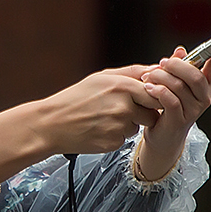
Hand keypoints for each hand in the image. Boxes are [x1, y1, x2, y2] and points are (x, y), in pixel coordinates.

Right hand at [0, 67, 161, 184]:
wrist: (53, 123)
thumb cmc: (77, 97)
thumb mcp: (102, 77)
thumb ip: (132, 73)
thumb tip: (157, 69)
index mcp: (122, 86)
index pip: (157, 92)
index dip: (154, 96)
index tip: (145, 96)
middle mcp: (123, 106)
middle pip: (153, 112)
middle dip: (145, 111)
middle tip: (125, 108)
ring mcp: (119, 126)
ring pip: (139, 126)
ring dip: (129, 123)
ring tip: (105, 117)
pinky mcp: (114, 142)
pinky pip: (126, 138)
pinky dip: (117, 134)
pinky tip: (100, 128)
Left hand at [133, 42, 210, 180]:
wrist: (162, 135)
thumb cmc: (169, 106)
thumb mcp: (174, 82)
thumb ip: (179, 66)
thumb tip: (180, 50)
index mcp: (206, 85)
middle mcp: (204, 98)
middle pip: (195, 76)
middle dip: (176, 66)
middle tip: (163, 63)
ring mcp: (193, 110)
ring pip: (179, 86)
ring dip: (161, 77)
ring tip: (149, 77)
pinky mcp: (179, 120)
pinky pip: (170, 100)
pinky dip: (158, 91)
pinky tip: (149, 88)